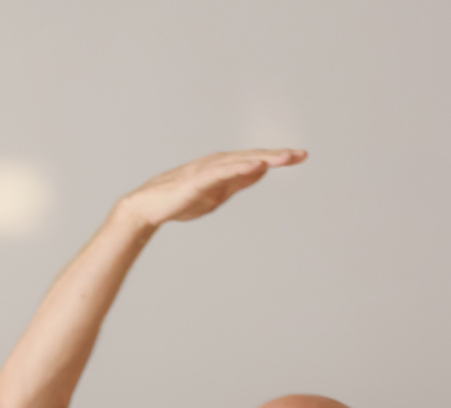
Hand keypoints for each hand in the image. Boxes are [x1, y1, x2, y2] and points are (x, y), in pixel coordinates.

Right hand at [116, 149, 306, 230]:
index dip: (277, 158)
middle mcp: (217, 163)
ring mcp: (207, 169)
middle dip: (277, 156)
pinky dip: (241, 168)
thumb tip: (260, 171)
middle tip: (301, 155)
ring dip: (264, 158)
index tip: (299, 157)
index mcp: (223, 167)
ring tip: (285, 158)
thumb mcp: (217, 194)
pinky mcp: (197, 179)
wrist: (149, 208)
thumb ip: (238, 182)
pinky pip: (223, 172)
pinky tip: (257, 166)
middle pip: (252, 157)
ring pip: (241, 161)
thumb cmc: (180, 201)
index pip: (254, 160)